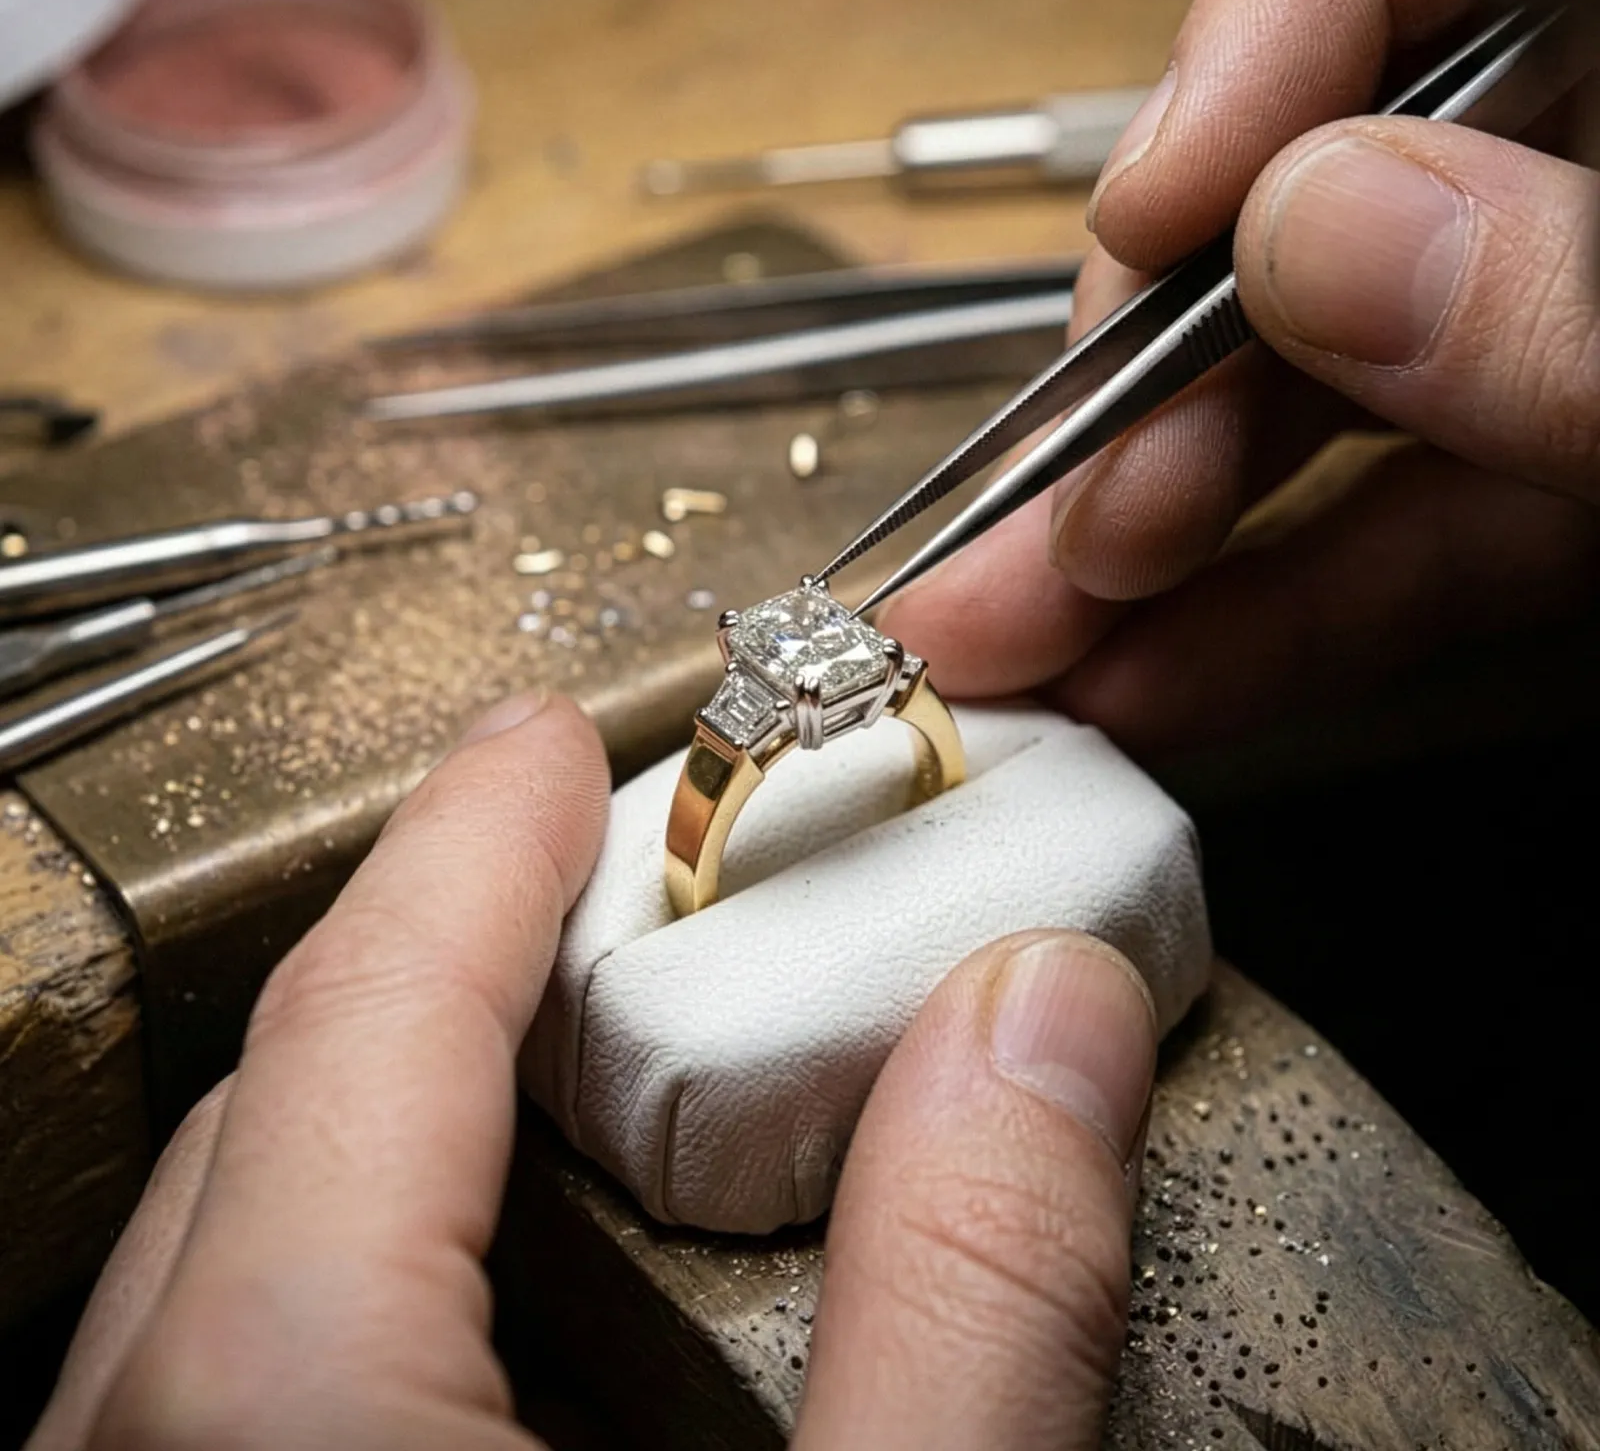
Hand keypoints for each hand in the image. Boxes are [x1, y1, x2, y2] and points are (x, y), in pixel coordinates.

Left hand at [30, 695, 1157, 1450]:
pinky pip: (220, 1374)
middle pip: (279, 1113)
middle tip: (586, 897)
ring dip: (387, 1125)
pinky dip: (354, 1275)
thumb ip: (968, 1304)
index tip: (544, 738)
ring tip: (557, 1082)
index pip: (360, 1021)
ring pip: (230, 1252)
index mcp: (287, 1423)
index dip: (474, 843)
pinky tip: (495, 1324)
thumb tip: (1046, 1025)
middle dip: (435, 966)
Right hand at [883, 0, 1599, 757]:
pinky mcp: (1569, 489)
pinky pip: (1417, 534)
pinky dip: (1287, 618)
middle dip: (1149, 385)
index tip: (1146, 207)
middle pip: (1312, 213)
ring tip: (1030, 640)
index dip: (1250, 55)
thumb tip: (1318, 235)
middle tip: (1042, 524)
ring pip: (1335, 403)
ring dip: (1167, 540)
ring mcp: (1553, 335)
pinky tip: (1161, 680)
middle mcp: (1577, 178)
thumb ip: (1570, 296)